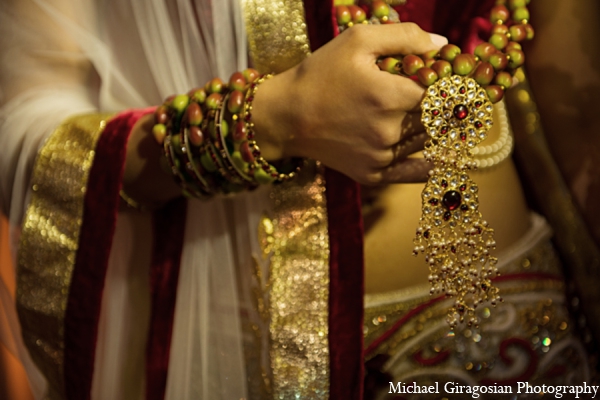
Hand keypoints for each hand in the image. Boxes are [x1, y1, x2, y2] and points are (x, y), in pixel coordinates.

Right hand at [252, 22, 447, 183]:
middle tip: (428, 93)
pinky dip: (427, 165)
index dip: (444, 82)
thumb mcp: (357, 40)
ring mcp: (382, 157)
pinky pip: (412, 172)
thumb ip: (404, 36)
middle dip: (436, 104)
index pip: (441, 90)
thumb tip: (442, 44)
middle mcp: (390, 131)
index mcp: (391, 96)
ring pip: (424, 141)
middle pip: (435, 117)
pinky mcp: (372, 174)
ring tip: (413, 113)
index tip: (442, 76)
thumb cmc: (319, 74)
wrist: (285, 116)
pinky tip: (438, 159)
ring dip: (425, 127)